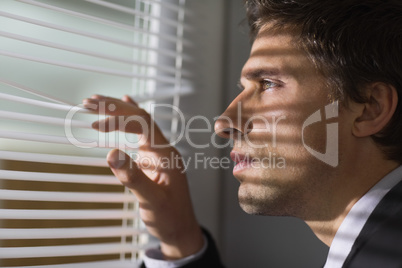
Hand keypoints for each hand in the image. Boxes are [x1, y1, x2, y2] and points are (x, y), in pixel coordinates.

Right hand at [83, 95, 203, 258]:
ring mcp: (158, 153)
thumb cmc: (169, 218)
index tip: (94, 124)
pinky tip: (126, 103)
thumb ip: (133, 178)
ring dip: (118, 111)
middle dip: (115, 107)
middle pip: (140, 117)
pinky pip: (141, 132)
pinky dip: (130, 117)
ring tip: (95, 102)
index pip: (142, 124)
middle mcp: (163, 149)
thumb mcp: (151, 201)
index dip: (118, 119)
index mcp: (165, 154)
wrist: (180, 230)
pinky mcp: (152, 159)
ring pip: (139, 122)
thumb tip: (111, 153)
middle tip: (88, 102)